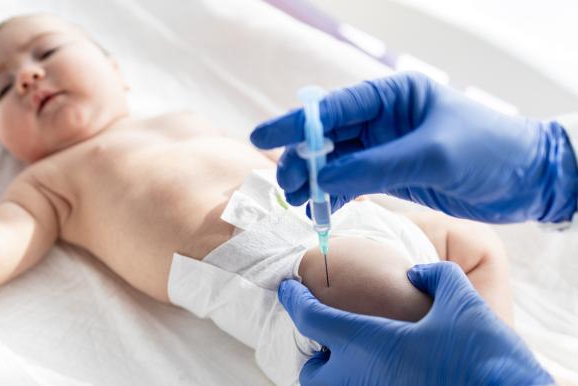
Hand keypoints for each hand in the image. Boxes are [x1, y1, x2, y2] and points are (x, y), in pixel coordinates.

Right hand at [251, 72, 577, 222]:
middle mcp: (384, 120)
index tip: (263, 138)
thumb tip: (321, 178)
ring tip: (297, 202)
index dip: (296, 124)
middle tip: (284, 185)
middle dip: (302, 159)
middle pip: (328, 137)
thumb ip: (373, 166)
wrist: (527, 180)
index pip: (334, 108)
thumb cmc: (488, 151)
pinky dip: (335, 196)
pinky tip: (320, 209)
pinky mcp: (392, 174)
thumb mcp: (429, 155)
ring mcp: (386, 148)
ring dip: (314, 181)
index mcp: (392, 97)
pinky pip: (352, 183)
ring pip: (336, 163)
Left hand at [278, 262, 553, 385]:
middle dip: (315, 355)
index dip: (294, 299)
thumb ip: (435, 276)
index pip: (310, 318)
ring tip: (359, 362)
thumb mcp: (463, 303)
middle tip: (330, 339)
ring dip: (337, 377)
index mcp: (367, 343)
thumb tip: (417, 271)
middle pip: (311, 374)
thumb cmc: (485, 356)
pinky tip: (386, 375)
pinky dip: (362, 385)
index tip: (288, 289)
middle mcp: (359, 378)